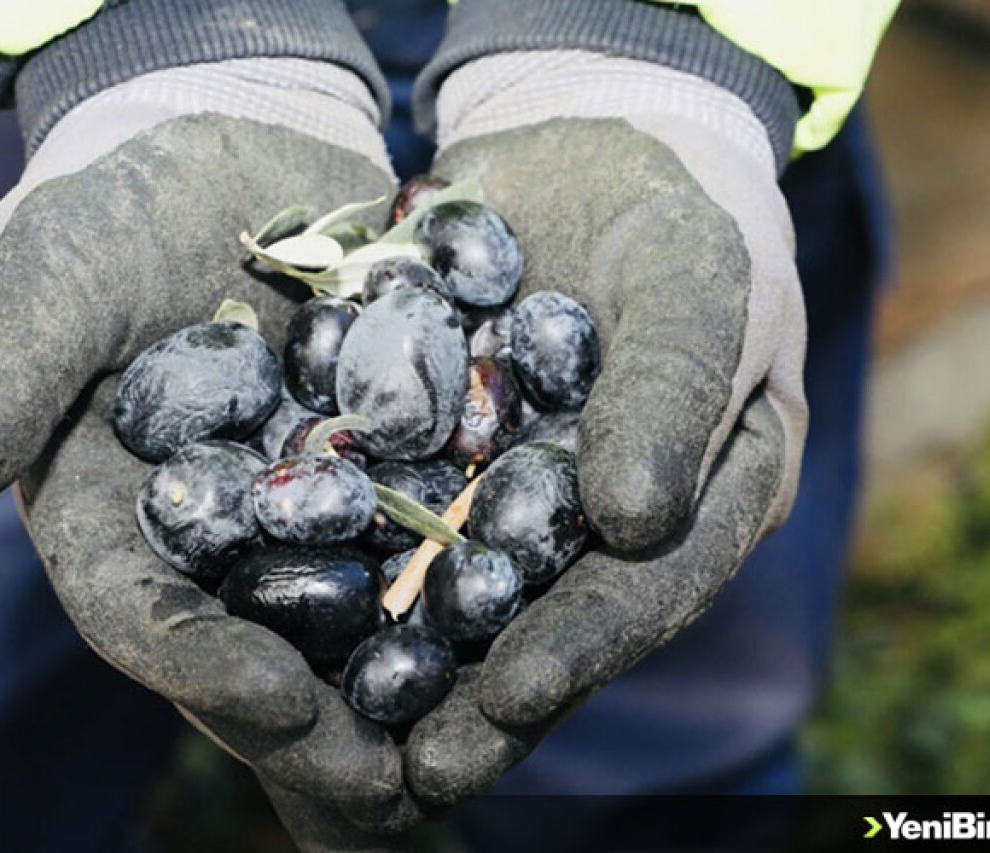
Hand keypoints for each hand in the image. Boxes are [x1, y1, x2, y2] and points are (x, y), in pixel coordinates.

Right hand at [0, 66, 419, 847]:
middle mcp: (222, 539)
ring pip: (358, 618)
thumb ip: (2, 380)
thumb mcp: (58, 280)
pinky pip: (438, 530)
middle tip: (393, 792)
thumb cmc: (119, 211)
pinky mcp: (393, 464)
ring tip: (476, 749)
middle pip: (263, 648)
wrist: (228, 145)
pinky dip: (478, 582)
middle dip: (322, 725)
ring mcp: (314, 509)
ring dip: (412, 690)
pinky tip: (536, 626)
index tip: (280, 704)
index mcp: (123, 521)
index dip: (204, 669)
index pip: (148, 616)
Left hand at [403, 57, 807, 804]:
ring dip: (407, 663)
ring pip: (465, 593)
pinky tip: (287, 617)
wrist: (587, 141)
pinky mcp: (443, 458)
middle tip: (419, 773)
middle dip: (485, 699)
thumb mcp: (695, 280)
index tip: (515, 694)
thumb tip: (635, 524)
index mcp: (702, 498)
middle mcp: (609, 524)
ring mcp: (522, 497)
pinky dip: (346, 566)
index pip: (650, 589)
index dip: (584, 644)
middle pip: (550, 621)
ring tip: (342, 732)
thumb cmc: (673, 210)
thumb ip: (675, 390)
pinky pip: (394, 518)